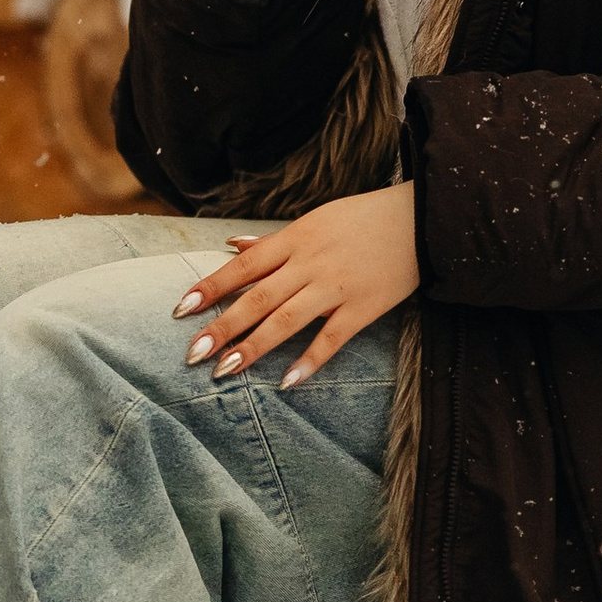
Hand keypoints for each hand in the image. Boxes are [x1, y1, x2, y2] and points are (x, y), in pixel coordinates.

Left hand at [173, 182, 417, 390]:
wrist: (420, 220)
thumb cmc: (362, 220)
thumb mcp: (314, 219)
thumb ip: (272, 241)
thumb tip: (231, 244)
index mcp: (295, 238)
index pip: (243, 266)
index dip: (211, 287)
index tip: (182, 309)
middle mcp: (310, 263)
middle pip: (258, 297)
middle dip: (223, 326)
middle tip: (192, 353)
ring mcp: (336, 287)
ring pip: (287, 320)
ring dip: (254, 347)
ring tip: (225, 371)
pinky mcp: (363, 308)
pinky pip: (332, 338)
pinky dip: (309, 361)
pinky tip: (286, 382)